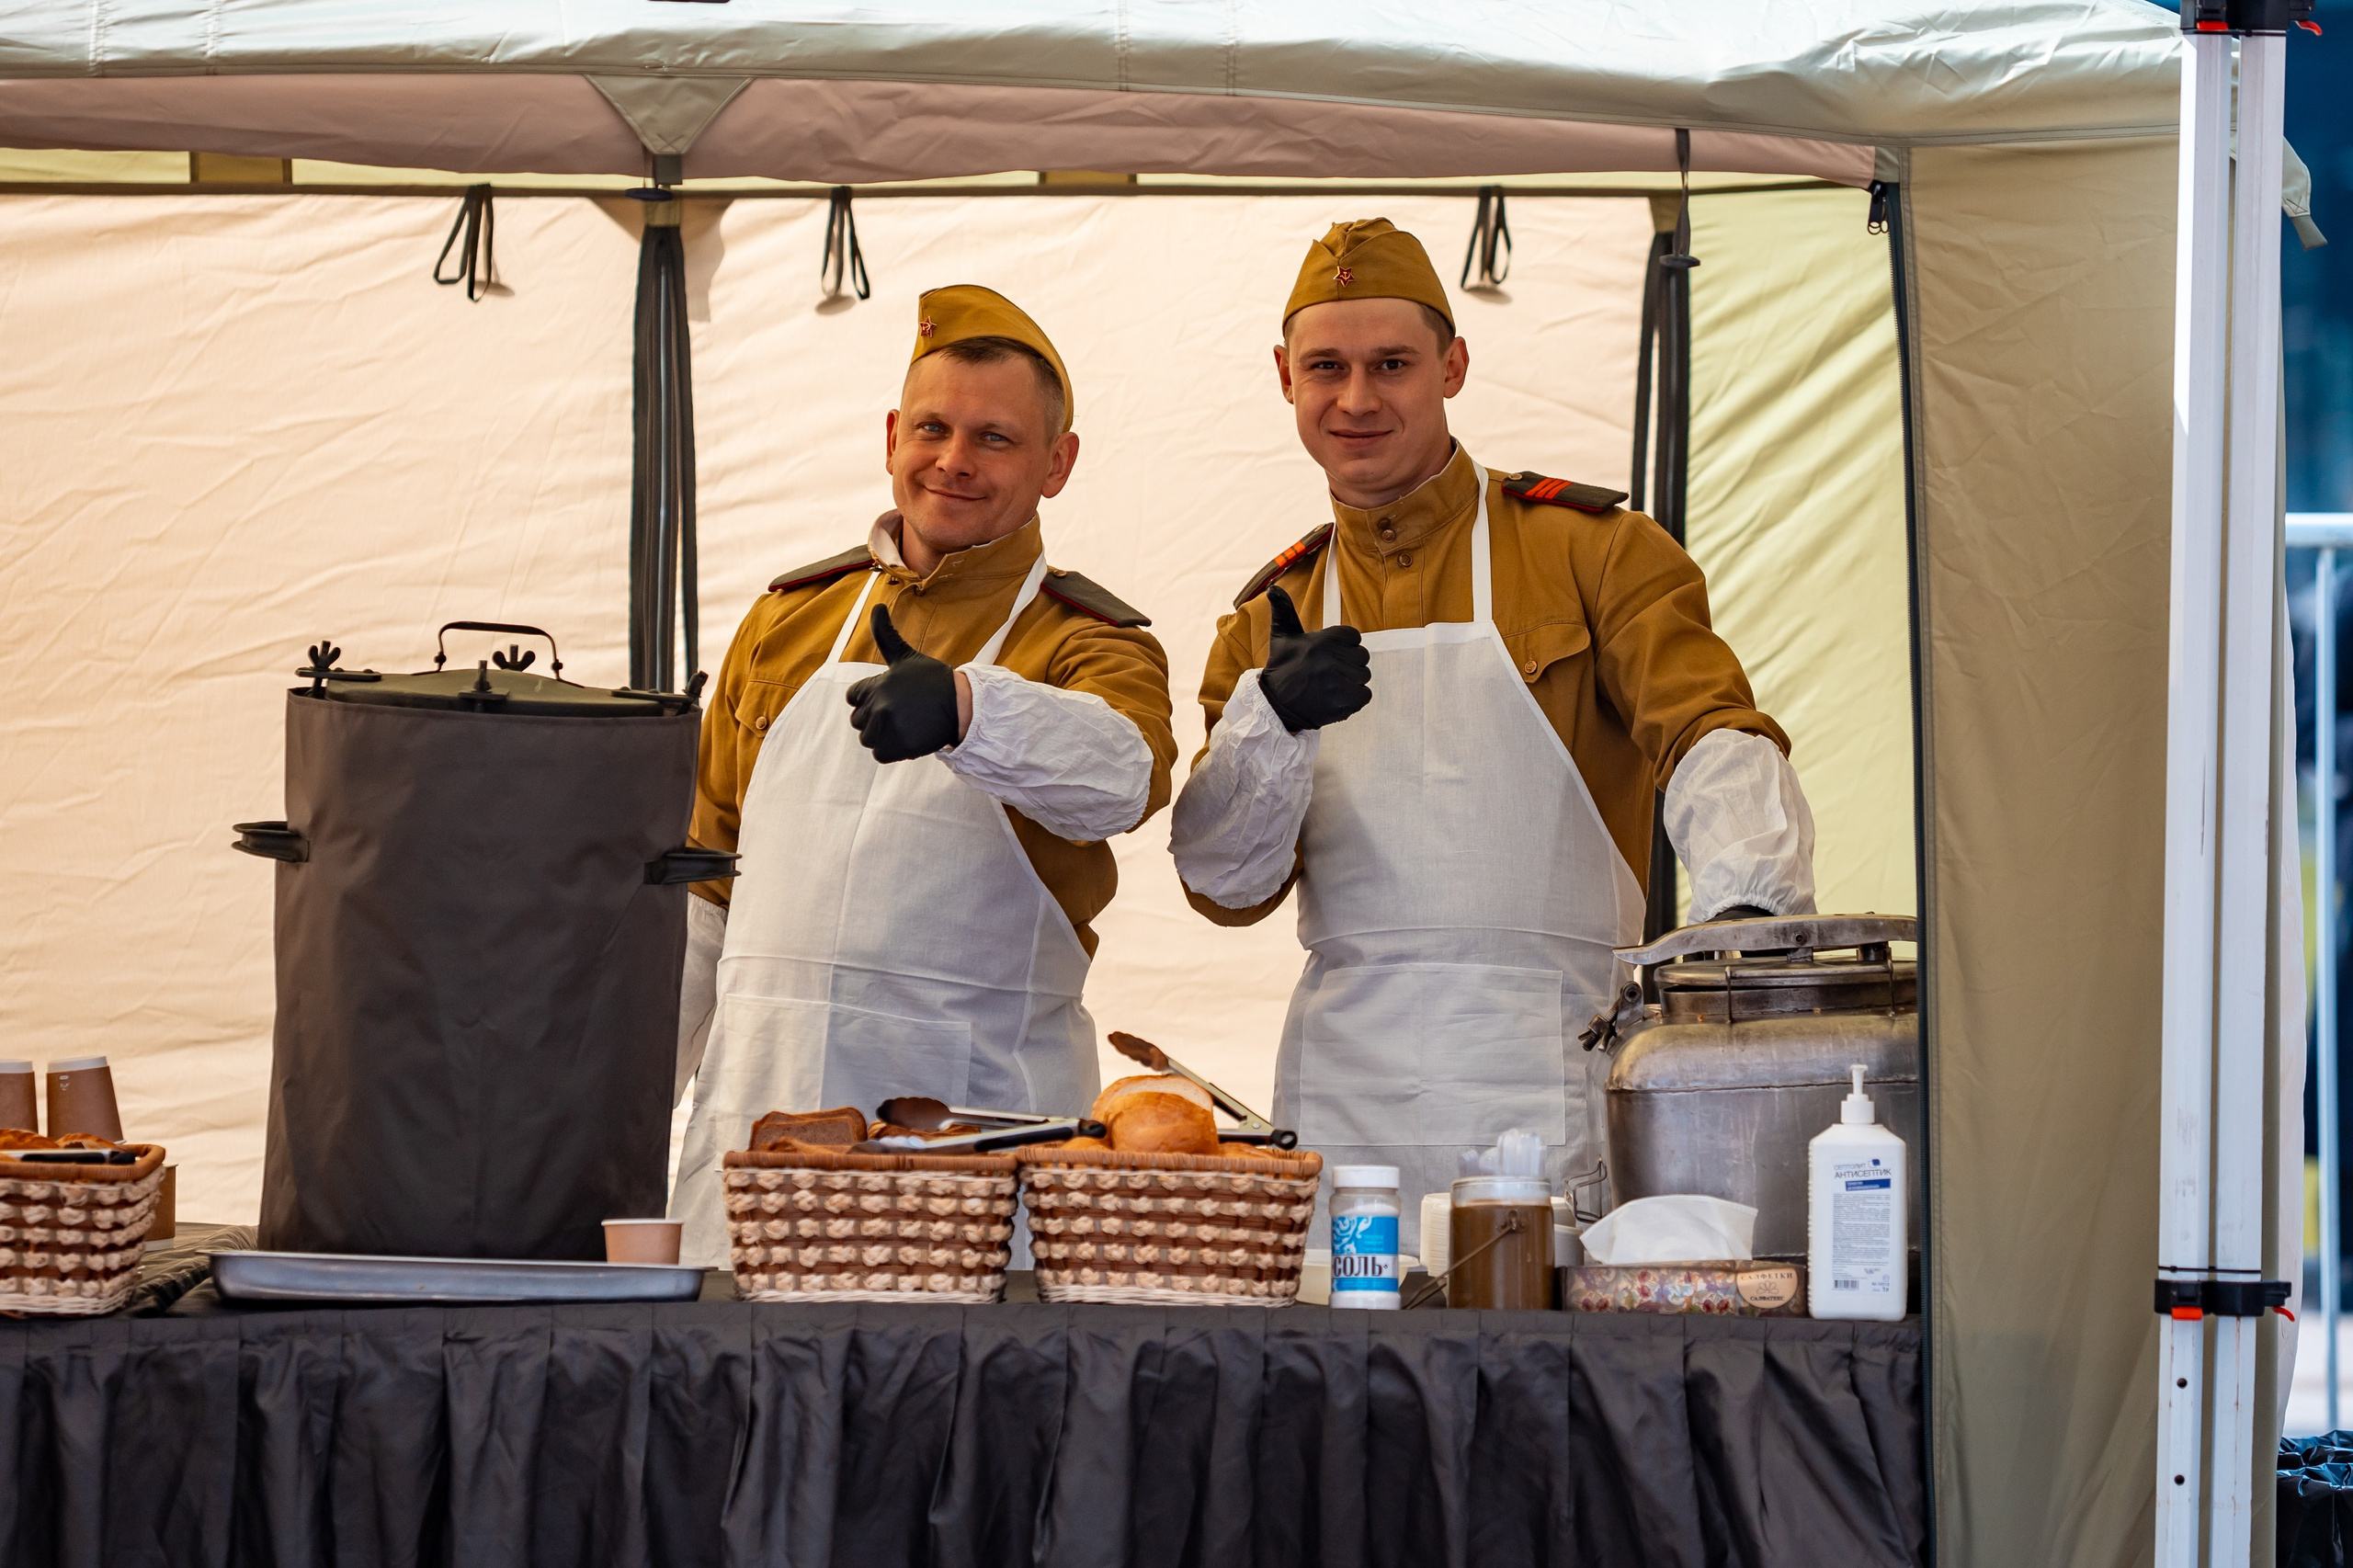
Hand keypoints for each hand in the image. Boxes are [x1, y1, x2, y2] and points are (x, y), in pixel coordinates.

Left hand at [845, 605, 961, 760]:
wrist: (962, 706)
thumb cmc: (933, 680)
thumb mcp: (905, 656)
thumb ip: (885, 634)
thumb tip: (876, 606)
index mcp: (877, 684)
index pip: (854, 697)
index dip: (870, 698)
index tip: (890, 697)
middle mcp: (879, 706)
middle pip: (859, 721)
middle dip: (876, 719)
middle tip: (902, 713)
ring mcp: (888, 728)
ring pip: (869, 739)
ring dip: (884, 736)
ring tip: (906, 725)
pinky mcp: (899, 747)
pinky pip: (881, 755)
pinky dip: (894, 750)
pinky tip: (910, 737)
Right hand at [1258, 585, 1370, 731]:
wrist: (1276, 705)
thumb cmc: (1282, 668)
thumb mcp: (1282, 635)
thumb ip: (1284, 610)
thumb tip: (1274, 588)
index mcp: (1325, 639)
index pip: (1354, 637)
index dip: (1343, 647)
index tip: (1328, 655)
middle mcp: (1334, 658)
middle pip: (1361, 657)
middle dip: (1348, 664)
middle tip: (1328, 672)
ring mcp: (1341, 681)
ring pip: (1363, 676)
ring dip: (1351, 682)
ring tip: (1330, 685)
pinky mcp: (1345, 702)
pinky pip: (1364, 695)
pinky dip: (1354, 699)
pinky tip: (1336, 697)